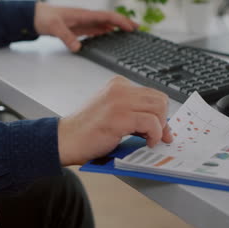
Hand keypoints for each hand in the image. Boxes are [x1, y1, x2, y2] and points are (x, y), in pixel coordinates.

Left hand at [34, 2, 138, 51]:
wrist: (35, 16)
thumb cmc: (44, 18)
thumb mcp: (54, 27)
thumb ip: (66, 37)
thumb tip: (78, 48)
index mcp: (84, 14)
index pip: (107, 16)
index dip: (120, 21)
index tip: (131, 27)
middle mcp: (87, 17)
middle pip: (109, 19)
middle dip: (124, 23)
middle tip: (137, 29)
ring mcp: (84, 23)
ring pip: (105, 24)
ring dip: (117, 28)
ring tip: (129, 34)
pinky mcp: (80, 28)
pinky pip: (97, 30)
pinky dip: (106, 32)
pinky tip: (111, 37)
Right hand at [58, 76, 172, 165]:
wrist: (65, 140)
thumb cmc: (86, 131)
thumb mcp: (111, 112)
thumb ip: (131, 111)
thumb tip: (158, 121)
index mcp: (118, 85)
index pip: (152, 94)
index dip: (160, 113)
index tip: (161, 128)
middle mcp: (120, 89)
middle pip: (159, 100)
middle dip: (163, 121)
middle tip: (159, 137)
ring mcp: (119, 101)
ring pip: (159, 109)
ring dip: (159, 128)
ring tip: (149, 140)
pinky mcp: (120, 116)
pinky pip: (152, 123)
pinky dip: (154, 135)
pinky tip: (147, 142)